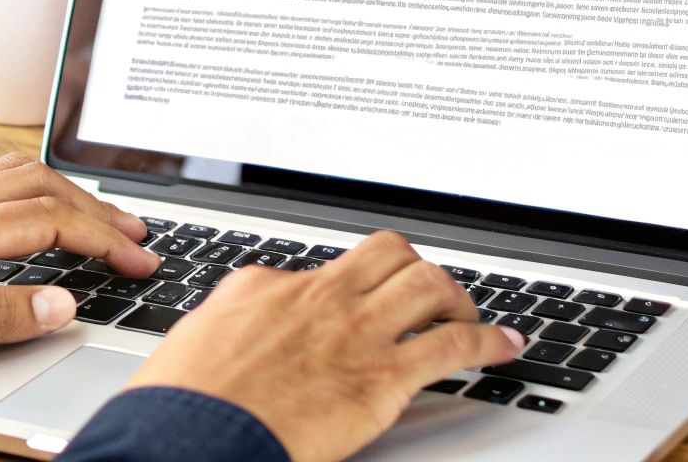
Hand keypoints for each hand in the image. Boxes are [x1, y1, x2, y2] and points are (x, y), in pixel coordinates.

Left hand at [0, 153, 158, 373]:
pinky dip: (26, 192)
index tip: (139, 259)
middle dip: (95, 209)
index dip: (101, 239)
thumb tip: (62, 304)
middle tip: (138, 238)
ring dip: (62, 194)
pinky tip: (32, 213)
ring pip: (9, 175)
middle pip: (36, 185)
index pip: (44, 221)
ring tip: (100, 220)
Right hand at [126, 231, 524, 461]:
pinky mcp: (384, 374)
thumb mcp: (194, 346)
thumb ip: (229, 332)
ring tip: (467, 316)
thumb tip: (232, 340)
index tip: (356, 304)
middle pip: (387, 253)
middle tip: (425, 295)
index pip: (322, 269)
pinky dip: (488, 340)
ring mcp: (353, 330)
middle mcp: (316, 296)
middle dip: (414, 269)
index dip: (347, 289)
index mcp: (262, 285)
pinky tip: (504, 346)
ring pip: (428, 283)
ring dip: (456, 297)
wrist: (190, 433)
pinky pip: (453, 342)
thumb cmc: (182, 402)